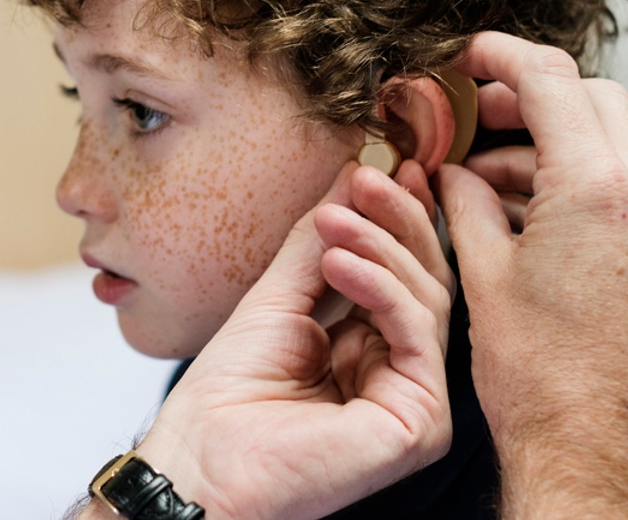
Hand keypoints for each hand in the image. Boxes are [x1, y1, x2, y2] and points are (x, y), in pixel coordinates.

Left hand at [84, 163, 454, 519]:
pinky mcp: (419, 422)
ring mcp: (415, 400)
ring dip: (382, 246)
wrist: (199, 461)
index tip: (389, 166)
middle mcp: (400, 375)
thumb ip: (319, 242)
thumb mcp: (278, 297)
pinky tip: (341, 260)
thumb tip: (351, 176)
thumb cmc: (225, 399)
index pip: (402, 273)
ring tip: (334, 221)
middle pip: (426, 281)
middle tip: (369, 179)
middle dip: (398, 222)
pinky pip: (416, 334)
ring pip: (428, 299)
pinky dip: (382, 287)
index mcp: (370, 350)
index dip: (399, 218)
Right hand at [435, 32, 627, 517]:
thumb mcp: (483, 274)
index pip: (552, 81)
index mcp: (598, 189)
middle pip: (591, 100)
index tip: (469, 57)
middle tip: (472, 113)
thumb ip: (468, 202)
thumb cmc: (541, 376)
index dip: (501, 57)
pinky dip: (571, 179)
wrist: (588, 443)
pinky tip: (518, 210)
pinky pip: (619, 185)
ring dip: (546, 144)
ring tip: (480, 177)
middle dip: (527, 96)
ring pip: (608, 142)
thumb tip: (454, 172)